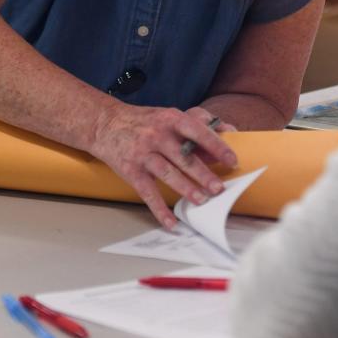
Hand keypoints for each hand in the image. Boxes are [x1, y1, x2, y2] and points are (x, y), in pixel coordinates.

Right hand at [90, 104, 237, 229]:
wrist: (106, 124)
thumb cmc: (145, 122)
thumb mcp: (171, 115)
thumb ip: (199, 123)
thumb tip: (230, 131)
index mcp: (171, 120)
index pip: (198, 132)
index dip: (216, 146)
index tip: (232, 160)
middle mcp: (157, 136)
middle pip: (183, 157)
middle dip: (203, 174)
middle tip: (218, 188)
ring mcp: (143, 154)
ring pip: (167, 174)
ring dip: (186, 189)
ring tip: (201, 201)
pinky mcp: (131, 170)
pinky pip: (148, 192)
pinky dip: (159, 209)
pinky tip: (171, 222)